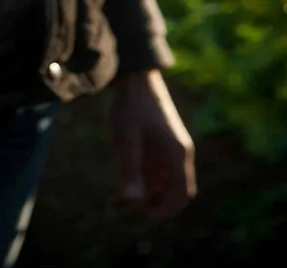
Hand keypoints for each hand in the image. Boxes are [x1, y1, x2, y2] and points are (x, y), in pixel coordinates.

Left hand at [109, 69, 196, 221]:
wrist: (134, 77)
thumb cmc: (131, 106)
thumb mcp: (126, 139)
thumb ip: (129, 170)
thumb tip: (131, 202)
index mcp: (177, 154)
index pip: (180, 195)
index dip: (162, 211)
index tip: (139, 219)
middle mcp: (178, 154)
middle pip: (173, 192)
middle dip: (150, 207)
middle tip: (123, 214)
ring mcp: (169, 149)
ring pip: (161, 184)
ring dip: (143, 197)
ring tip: (115, 205)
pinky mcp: (159, 144)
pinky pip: (154, 171)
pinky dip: (140, 183)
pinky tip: (118, 189)